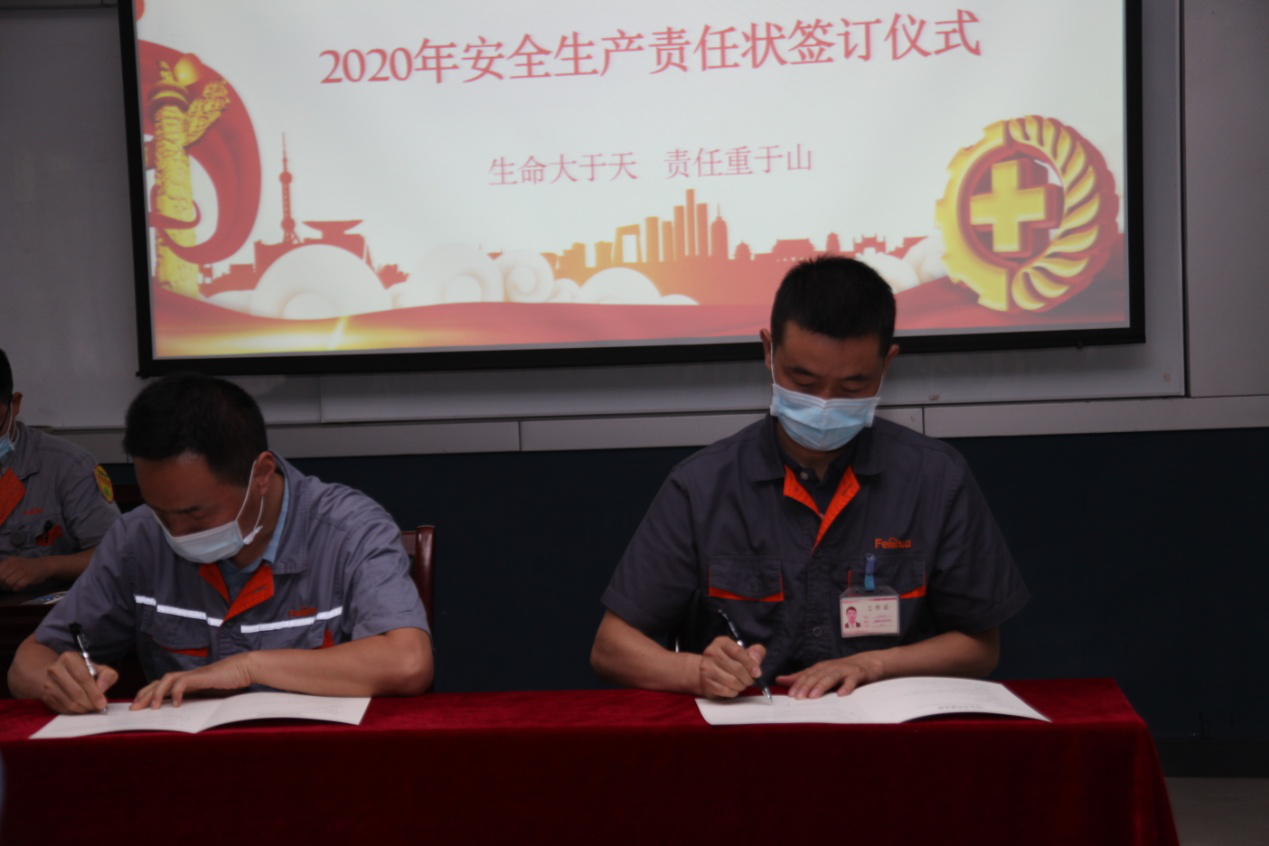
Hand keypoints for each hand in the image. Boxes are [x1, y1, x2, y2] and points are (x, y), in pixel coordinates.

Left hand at [0, 556, 48, 591]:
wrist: (44, 565)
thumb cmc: (26, 566)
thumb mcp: (13, 563)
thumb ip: (3, 568)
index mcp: (9, 560)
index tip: (1, 582)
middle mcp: (15, 564)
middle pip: (1, 578)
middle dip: (2, 585)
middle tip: (6, 586)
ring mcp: (23, 570)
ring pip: (8, 583)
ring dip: (9, 588)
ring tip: (12, 587)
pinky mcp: (30, 577)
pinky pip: (18, 586)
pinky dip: (16, 589)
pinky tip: (18, 587)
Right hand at [41, 651, 117, 713]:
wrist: (60, 674)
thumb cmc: (83, 671)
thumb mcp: (99, 669)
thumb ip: (107, 675)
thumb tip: (102, 688)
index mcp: (69, 658)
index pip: (83, 677)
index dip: (94, 692)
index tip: (102, 703)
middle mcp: (55, 669)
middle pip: (76, 691)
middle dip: (89, 703)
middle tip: (97, 708)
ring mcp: (48, 683)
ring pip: (68, 702)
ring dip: (82, 709)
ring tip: (91, 708)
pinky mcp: (46, 696)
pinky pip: (62, 708)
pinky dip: (74, 712)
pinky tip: (81, 709)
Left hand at [132, 653, 254, 709]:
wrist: (245, 667)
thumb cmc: (231, 680)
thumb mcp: (211, 692)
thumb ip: (199, 698)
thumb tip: (187, 713)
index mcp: (188, 680)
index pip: (162, 685)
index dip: (148, 694)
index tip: (138, 706)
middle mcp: (187, 676)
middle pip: (159, 682)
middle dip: (144, 695)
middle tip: (134, 709)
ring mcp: (194, 675)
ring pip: (167, 680)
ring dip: (157, 693)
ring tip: (152, 707)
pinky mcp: (202, 676)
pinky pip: (184, 682)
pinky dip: (177, 692)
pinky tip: (176, 704)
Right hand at [697, 635, 765, 698]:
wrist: (708, 671)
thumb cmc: (730, 660)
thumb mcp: (743, 652)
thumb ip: (755, 652)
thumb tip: (756, 660)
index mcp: (722, 642)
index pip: (738, 652)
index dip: (750, 663)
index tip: (757, 673)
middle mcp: (711, 652)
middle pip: (736, 668)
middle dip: (748, 678)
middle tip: (750, 680)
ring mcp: (706, 667)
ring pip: (732, 681)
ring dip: (741, 686)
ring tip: (742, 684)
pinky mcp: (706, 681)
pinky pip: (725, 690)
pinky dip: (733, 692)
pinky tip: (734, 689)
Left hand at [776, 654, 882, 699]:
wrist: (867, 663)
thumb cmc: (841, 671)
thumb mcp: (821, 672)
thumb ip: (801, 677)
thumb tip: (779, 680)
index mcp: (821, 668)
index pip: (807, 675)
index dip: (798, 684)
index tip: (790, 694)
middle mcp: (830, 667)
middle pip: (817, 676)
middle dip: (807, 686)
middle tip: (798, 697)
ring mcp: (844, 670)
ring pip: (831, 677)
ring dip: (822, 686)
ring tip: (814, 696)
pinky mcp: (857, 674)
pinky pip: (852, 681)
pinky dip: (846, 687)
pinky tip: (841, 694)